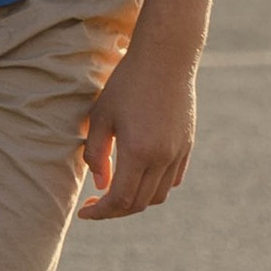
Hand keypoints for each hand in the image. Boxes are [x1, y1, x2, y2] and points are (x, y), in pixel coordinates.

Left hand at [79, 38, 196, 216]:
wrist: (166, 59)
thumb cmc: (126, 83)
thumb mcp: (101, 116)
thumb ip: (96, 154)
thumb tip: (100, 185)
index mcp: (138, 152)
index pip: (120, 200)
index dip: (100, 212)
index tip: (84, 211)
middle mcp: (163, 158)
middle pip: (139, 203)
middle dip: (114, 211)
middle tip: (94, 203)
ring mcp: (179, 153)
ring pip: (158, 195)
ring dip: (136, 200)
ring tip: (115, 190)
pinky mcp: (187, 145)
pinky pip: (172, 179)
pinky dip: (154, 186)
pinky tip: (138, 175)